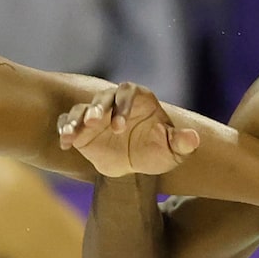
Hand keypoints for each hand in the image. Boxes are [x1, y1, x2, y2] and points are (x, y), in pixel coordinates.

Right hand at [57, 83, 202, 177]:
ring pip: (82, 109)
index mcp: (138, 100)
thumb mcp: (172, 150)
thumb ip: (181, 143)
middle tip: (94, 122)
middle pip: (103, 97)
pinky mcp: (81, 128)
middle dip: (98, 108)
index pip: (129, 92)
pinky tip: (65, 144)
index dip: (123, 105)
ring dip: (76, 119)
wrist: (135, 165)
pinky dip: (65, 130)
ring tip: (72, 134)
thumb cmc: (156, 150)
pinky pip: (69, 123)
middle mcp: (114, 102)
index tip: (119, 126)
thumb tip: (193, 139)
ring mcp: (95, 114)